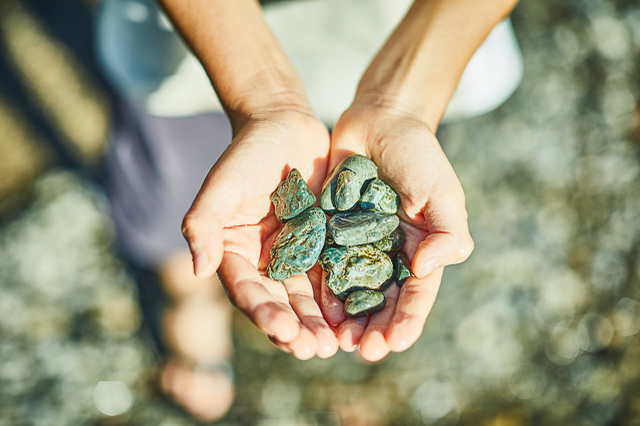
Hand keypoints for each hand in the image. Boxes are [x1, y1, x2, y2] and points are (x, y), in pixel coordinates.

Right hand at [182, 108, 337, 359]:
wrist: (284, 127)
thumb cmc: (247, 153)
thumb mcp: (221, 184)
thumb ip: (203, 223)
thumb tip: (198, 269)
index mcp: (234, 253)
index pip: (247, 290)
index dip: (263, 313)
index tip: (283, 331)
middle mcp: (264, 261)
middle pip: (279, 302)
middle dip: (297, 328)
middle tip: (316, 350)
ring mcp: (295, 255)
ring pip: (307, 297)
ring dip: (320, 323)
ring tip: (336, 344)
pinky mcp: (322, 245)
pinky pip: (332, 275)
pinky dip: (341, 297)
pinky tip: (357, 314)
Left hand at [321, 103, 473, 360]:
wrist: (381, 121)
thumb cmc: (419, 155)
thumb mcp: (442, 191)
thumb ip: (447, 231)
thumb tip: (428, 269)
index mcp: (420, 252)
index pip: (416, 295)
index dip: (407, 322)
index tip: (394, 344)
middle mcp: (388, 256)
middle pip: (382, 302)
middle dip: (374, 329)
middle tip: (361, 351)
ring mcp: (357, 246)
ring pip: (351, 292)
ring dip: (345, 319)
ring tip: (335, 342)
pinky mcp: (328, 233)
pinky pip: (323, 265)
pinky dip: (321, 288)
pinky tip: (313, 308)